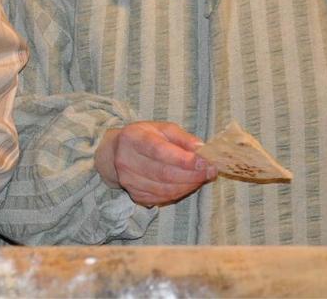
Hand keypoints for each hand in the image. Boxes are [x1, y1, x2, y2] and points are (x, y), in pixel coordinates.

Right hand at [95, 121, 215, 206]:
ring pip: (165, 189)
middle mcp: (126, 161)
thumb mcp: (161, 129)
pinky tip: (188, 185)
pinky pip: (162, 198)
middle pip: (164, 173)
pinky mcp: (135, 195)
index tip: (204, 162)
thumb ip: (182, 137)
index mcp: (133, 138)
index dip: (184, 159)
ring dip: (188, 185)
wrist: (116, 153)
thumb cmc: (143, 138)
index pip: (159, 151)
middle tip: (210, 171)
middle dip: (192, 174)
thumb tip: (202, 149)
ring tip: (202, 178)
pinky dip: (179, 193)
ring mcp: (129, 181)